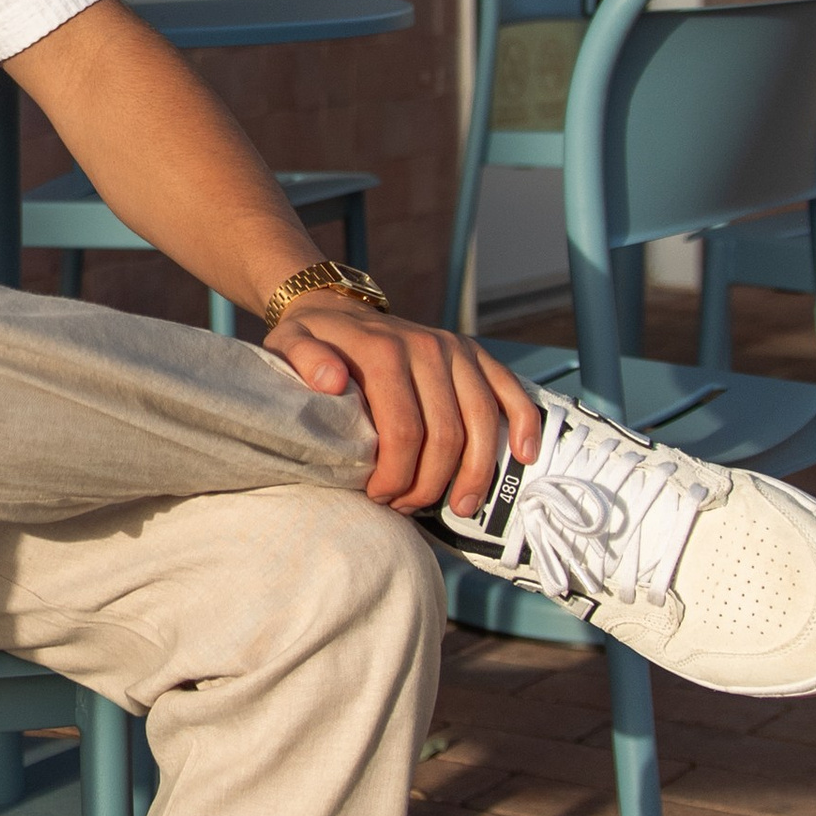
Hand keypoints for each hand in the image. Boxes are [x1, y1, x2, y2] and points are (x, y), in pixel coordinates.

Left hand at [269, 301, 542, 517]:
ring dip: (477, 472)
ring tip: (461, 507)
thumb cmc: (313, 342)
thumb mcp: (290, 347)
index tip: (381, 498)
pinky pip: (509, 389)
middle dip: (430, 483)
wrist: (336, 308)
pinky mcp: (474, 353)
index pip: (403, 431)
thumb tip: (331, 381)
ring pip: (482, 422)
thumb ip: (304, 362)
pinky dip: (524, 423)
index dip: (397, 475)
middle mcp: (427, 347)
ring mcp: (456, 349)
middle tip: (409, 507)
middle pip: (446, 434)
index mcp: (384, 352)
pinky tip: (525, 457)